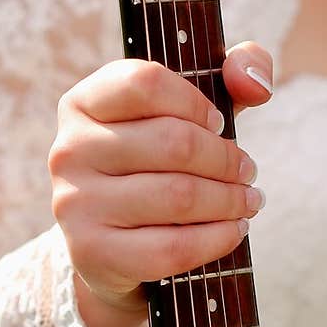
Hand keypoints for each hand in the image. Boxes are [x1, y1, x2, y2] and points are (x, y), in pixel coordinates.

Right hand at [48, 42, 273, 326]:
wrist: (110, 246)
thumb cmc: (154, 168)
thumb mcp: (184, 113)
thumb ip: (233, 74)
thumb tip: (257, 85)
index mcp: (82, 103)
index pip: (146, 83)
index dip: (196, 102)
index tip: (218, 124)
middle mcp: (69, 150)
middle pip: (174, 143)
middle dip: (226, 159)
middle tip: (248, 171)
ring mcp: (75, 203)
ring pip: (179, 196)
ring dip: (230, 200)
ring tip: (248, 200)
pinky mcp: (92, 252)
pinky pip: (173, 246)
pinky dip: (217, 239)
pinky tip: (234, 230)